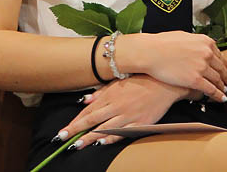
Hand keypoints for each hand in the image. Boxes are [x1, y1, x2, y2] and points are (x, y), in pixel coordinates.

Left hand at [55, 75, 188, 148]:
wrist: (164, 84)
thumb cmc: (140, 80)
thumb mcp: (118, 82)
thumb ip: (100, 93)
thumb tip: (84, 100)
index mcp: (110, 96)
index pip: (88, 112)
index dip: (74, 122)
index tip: (63, 131)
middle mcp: (116, 106)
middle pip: (92, 121)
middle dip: (76, 131)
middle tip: (62, 139)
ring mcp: (128, 116)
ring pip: (105, 129)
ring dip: (89, 138)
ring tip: (77, 145)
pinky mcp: (140, 123)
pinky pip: (123, 133)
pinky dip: (111, 138)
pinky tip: (102, 143)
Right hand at [117, 31, 226, 101]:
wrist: (150, 52)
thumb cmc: (162, 43)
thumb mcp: (184, 36)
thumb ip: (196, 42)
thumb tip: (200, 45)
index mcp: (205, 41)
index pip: (220, 56)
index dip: (225, 65)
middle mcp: (207, 53)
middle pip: (221, 68)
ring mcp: (202, 67)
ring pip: (217, 80)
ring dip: (223, 87)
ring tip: (226, 91)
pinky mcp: (195, 80)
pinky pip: (210, 89)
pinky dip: (218, 95)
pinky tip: (222, 99)